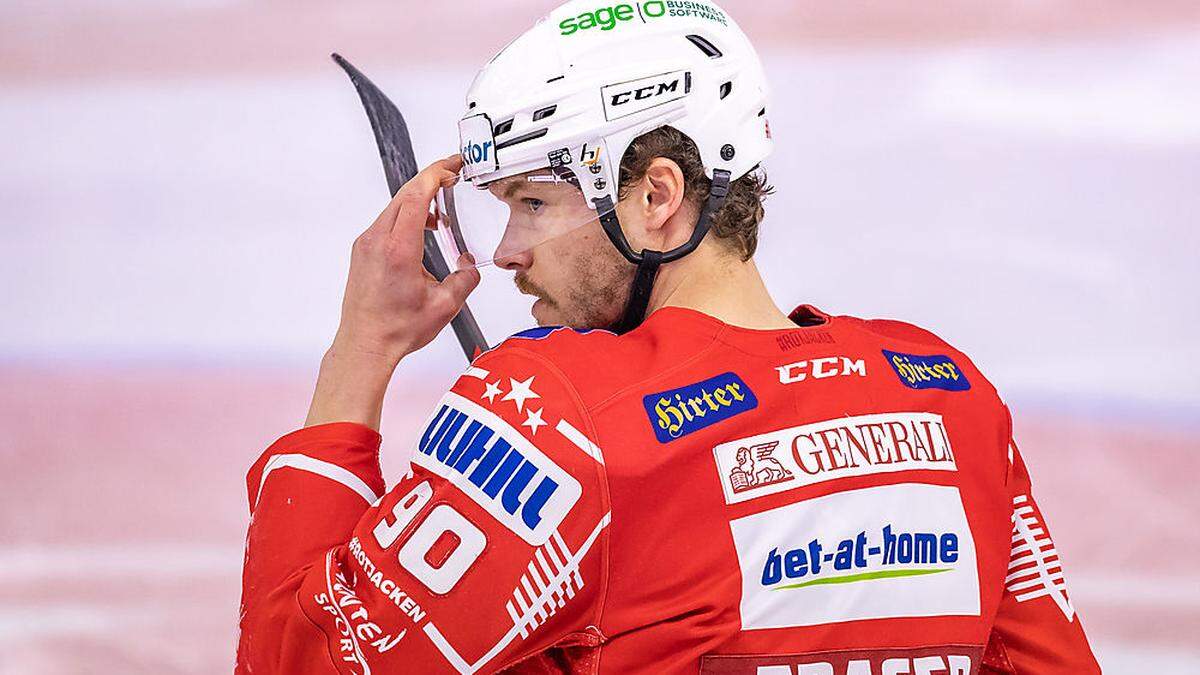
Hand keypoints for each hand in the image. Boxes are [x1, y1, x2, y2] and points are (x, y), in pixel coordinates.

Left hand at [306, 155, 479, 428]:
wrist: (365, 344)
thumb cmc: (396, 329)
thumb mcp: (444, 307)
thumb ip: (465, 281)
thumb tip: (470, 267)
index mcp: (399, 249)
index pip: (416, 195)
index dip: (436, 175)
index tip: (453, 167)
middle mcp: (377, 241)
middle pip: (404, 194)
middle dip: (430, 179)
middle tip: (452, 175)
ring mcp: (366, 244)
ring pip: (393, 207)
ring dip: (417, 199)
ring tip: (440, 208)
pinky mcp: (361, 252)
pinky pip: (385, 222)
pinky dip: (405, 216)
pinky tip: (420, 230)